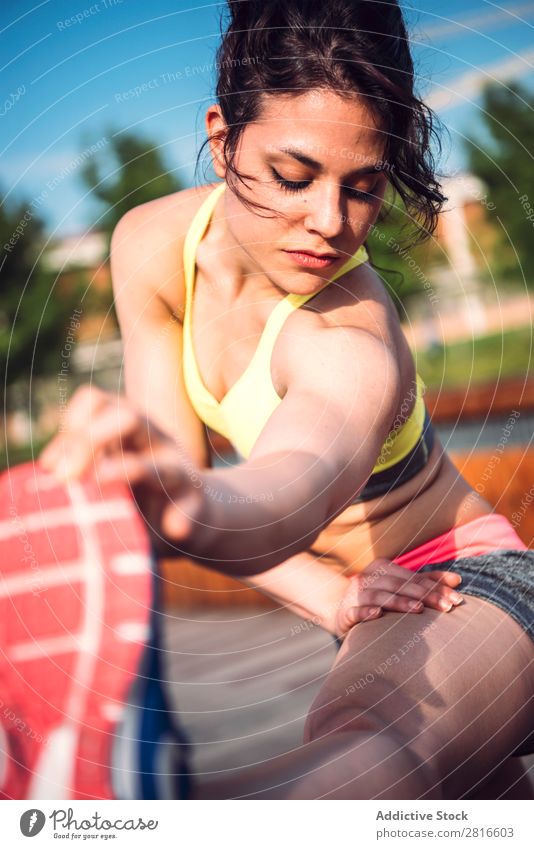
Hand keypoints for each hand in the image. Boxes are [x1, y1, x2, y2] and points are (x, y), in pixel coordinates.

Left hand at [39, 385, 203, 547]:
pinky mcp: (196, 504)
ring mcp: (179, 472)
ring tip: (101, 481)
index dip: (70, 425)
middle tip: (66, 480)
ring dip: (127, 471)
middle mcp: (156, 441)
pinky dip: (180, 517)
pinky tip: (173, 528)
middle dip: (90, 441)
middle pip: (127, 416)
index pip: (96, 400)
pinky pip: (189, 507)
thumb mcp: (109, 469)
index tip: (50, 466)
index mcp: (130, 428)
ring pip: (158, 462)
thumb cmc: (139, 494)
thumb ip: (82, 465)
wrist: (194, 518)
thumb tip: (48, 470)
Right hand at [334, 557, 463, 637]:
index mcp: (383, 568)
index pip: (414, 577)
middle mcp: (369, 578)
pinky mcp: (345, 613)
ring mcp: (355, 595)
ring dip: (399, 602)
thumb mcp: (399, 587)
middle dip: (424, 595)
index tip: (457, 598)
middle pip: (400, 585)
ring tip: (419, 609)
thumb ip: (425, 583)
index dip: (436, 588)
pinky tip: (377, 614)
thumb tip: (458, 580)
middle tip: (447, 607)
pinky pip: (355, 611)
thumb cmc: (377, 598)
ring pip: (379, 596)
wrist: (338, 609)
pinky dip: (366, 612)